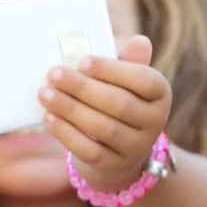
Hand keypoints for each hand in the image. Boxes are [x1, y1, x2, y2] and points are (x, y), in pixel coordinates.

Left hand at [39, 35, 171, 191]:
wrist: (118, 150)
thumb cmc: (118, 101)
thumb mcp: (126, 81)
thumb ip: (128, 62)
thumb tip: (139, 41)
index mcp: (161, 94)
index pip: (144, 80)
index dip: (113, 70)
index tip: (82, 61)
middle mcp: (155, 122)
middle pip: (119, 104)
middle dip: (83, 88)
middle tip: (54, 73)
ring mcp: (136, 147)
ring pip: (103, 127)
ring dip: (70, 109)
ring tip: (45, 93)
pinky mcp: (114, 165)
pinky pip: (89, 150)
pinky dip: (66, 132)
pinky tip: (49, 117)